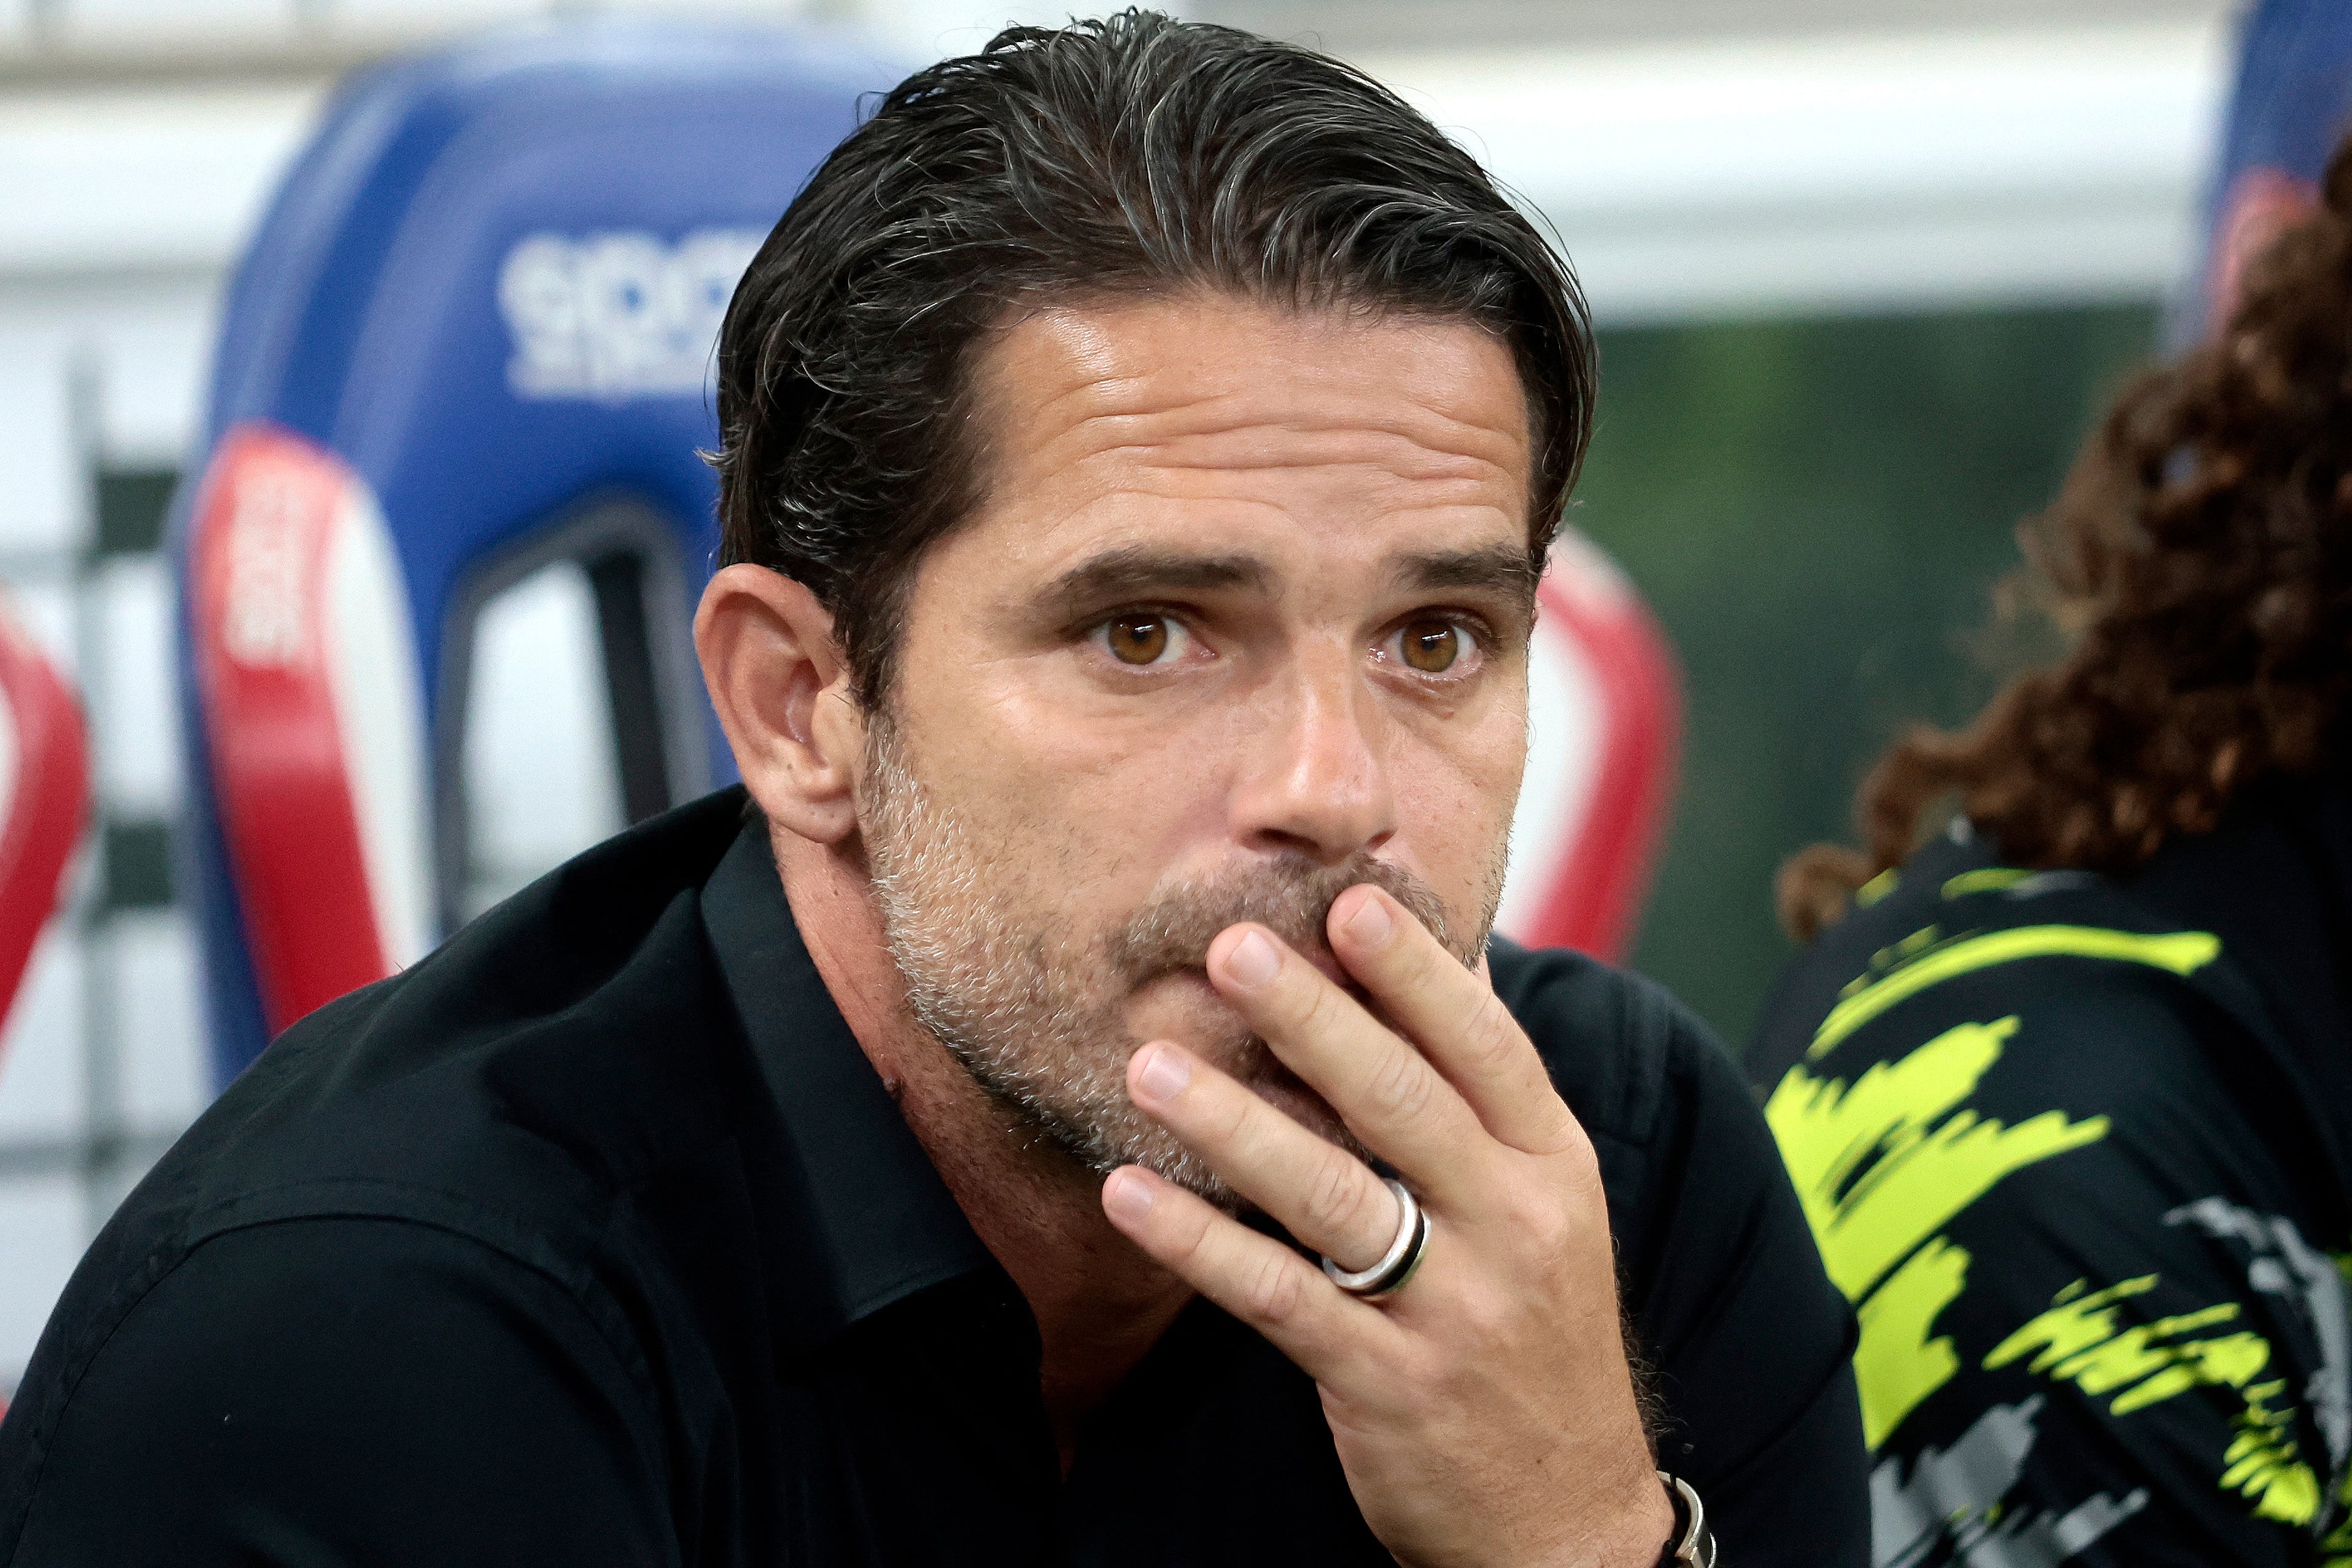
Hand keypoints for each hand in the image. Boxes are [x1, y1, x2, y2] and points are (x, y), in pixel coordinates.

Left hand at [1098, 885, 1671, 1567]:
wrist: (1568, 1516)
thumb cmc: (1535, 1324)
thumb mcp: (1549, 1202)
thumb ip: (1485, 1093)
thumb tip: (1443, 953)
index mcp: (1554, 1165)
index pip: (1485, 1048)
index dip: (1416, 972)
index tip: (1348, 900)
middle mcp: (1515, 1227)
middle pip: (1402, 1104)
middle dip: (1312, 1019)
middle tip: (1227, 947)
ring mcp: (1454, 1311)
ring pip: (1334, 1198)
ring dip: (1233, 1125)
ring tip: (1148, 1066)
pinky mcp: (1387, 1384)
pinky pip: (1279, 1300)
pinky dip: (1200, 1245)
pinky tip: (1130, 1197)